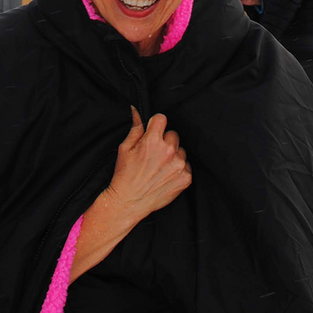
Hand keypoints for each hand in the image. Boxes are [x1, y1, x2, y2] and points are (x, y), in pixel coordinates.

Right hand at [68, 110, 192, 283]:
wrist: (130, 201)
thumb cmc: (125, 174)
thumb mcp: (124, 148)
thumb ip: (135, 128)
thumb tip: (136, 111)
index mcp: (152, 141)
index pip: (162, 119)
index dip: (156, 125)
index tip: (153, 132)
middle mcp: (168, 151)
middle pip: (173, 135)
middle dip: (165, 141)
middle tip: (154, 154)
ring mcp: (179, 165)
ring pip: (181, 150)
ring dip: (173, 155)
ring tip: (160, 167)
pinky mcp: (186, 178)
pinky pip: (187, 166)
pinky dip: (179, 169)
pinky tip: (166, 175)